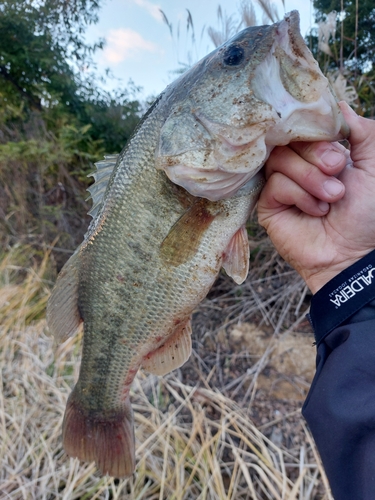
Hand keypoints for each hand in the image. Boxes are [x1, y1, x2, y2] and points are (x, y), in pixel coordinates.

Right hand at [258, 102, 374, 292]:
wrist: (354, 253)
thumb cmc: (367, 213)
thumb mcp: (374, 165)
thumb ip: (363, 131)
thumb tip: (338, 104)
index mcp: (321, 152)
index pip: (305, 126)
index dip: (318, 132)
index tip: (340, 148)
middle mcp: (299, 165)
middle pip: (289, 139)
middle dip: (317, 154)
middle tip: (337, 171)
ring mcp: (281, 184)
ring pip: (280, 159)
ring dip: (310, 178)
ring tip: (332, 198)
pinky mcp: (268, 204)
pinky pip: (275, 184)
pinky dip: (299, 195)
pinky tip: (316, 211)